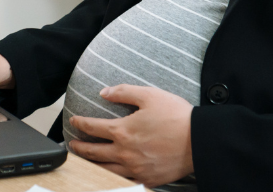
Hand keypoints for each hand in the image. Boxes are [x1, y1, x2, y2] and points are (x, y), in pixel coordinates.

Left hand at [67, 85, 194, 187]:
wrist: (199, 140)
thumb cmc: (176, 116)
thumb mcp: (149, 95)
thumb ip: (123, 92)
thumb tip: (104, 92)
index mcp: (123, 131)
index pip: (93, 127)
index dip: (80, 124)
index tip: (74, 121)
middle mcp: (125, 152)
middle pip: (94, 152)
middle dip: (80, 147)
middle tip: (72, 145)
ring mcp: (135, 169)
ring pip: (105, 169)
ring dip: (91, 164)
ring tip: (85, 160)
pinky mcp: (147, 179)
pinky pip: (123, 181)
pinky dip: (111, 177)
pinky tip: (109, 174)